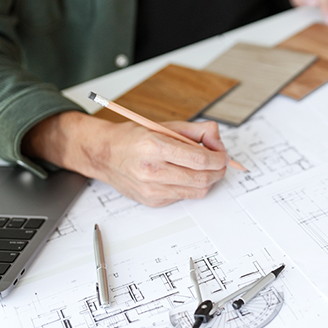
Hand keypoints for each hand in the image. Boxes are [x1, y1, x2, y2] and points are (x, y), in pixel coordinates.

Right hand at [22, 112, 229, 206]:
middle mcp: (152, 171)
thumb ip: (197, 131)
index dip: (219, 158)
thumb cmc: (133, 138)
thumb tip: (218, 141)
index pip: (200, 159)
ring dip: (208, 180)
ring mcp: (151, 190)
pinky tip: (184, 175)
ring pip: (196, 191)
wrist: (103, 154)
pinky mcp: (152, 201)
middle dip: (218, 171)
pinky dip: (191, 187)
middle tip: (220, 162)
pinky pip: (183, 197)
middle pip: (202, 179)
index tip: (223, 155)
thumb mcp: (166, 126)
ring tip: (205, 168)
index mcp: (155, 147)